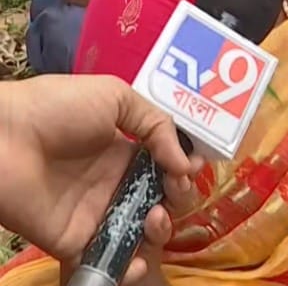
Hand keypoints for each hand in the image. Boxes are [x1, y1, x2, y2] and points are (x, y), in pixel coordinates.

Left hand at [0, 75, 199, 275]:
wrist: (3, 136)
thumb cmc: (55, 108)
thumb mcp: (115, 96)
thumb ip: (158, 124)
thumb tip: (186, 162)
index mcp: (124, 152)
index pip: (165, 167)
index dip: (183, 170)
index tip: (191, 168)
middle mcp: (113, 184)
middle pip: (159, 202)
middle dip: (178, 200)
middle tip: (174, 191)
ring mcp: (95, 214)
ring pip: (140, 234)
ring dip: (159, 232)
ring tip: (153, 218)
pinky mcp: (74, 241)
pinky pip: (107, 261)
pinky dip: (128, 270)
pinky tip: (138, 259)